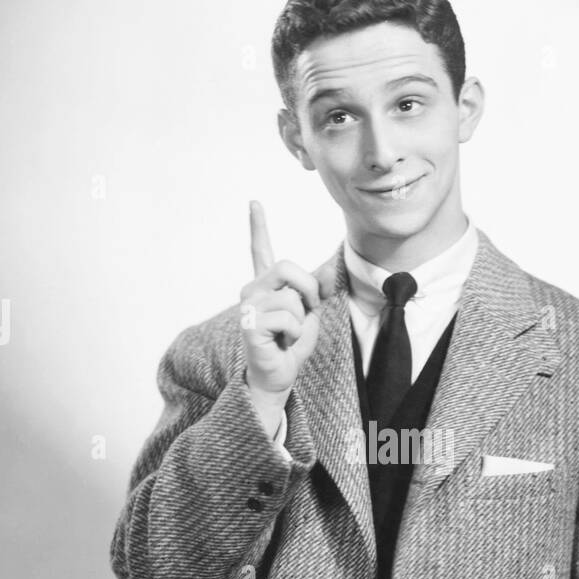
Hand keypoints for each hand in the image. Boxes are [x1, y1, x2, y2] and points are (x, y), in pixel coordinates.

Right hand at [240, 200, 327, 397]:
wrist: (279, 375)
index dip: (257, 226)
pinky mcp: (249, 325)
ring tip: (289, 334)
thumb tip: (331, 266)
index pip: (260, 249)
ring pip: (290, 298)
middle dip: (308, 289)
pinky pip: (287, 318)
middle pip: (286, 267)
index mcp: (267, 285)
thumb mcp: (312, 312)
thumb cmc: (291, 344)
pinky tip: (282, 342)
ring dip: (301, 319)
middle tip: (308, 310)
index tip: (254, 202)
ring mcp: (248, 307)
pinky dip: (294, 333)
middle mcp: (253, 291)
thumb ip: (320, 289)